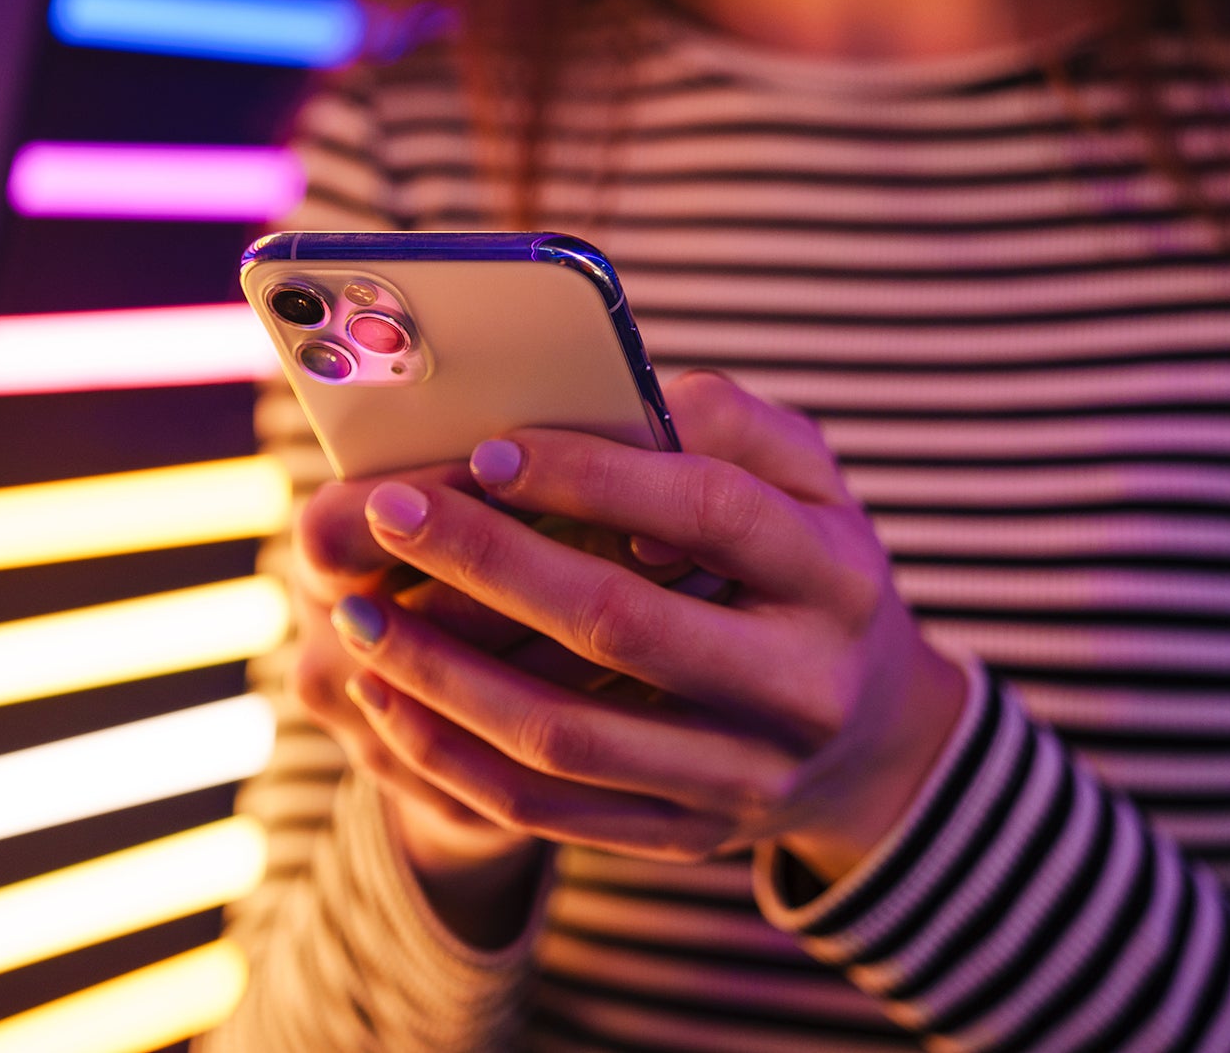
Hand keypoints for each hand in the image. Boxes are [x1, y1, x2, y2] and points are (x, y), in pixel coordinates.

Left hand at [329, 371, 968, 879]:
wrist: (872, 739)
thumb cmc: (807, 567)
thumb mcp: (809, 480)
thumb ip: (729, 422)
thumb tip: (625, 394)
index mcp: (836, 578)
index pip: (709, 513)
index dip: (592, 477)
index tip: (488, 449)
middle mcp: (802, 688)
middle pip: (620, 626)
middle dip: (487, 563)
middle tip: (392, 510)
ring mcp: (741, 779)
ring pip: (565, 735)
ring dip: (442, 673)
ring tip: (357, 613)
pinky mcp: (681, 835)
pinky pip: (545, 809)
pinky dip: (451, 754)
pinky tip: (387, 696)